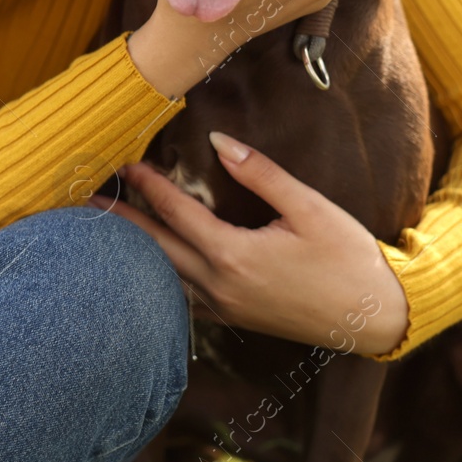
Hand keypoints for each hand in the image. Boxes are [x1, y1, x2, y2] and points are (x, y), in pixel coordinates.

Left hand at [89, 130, 408, 356]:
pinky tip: (146, 270)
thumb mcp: (311, 208)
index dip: (147, 186)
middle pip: (155, 249)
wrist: (378, 318)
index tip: (123, 163)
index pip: (177, 214)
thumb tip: (219, 142)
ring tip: (104, 233)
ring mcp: (225, 307)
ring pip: (165, 277)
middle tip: (83, 203)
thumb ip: (260, 173)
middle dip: (119, 224)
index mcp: (236, 256)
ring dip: (134, 253)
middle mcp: (221, 286)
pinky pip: (184, 298)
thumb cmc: (350, 260)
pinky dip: (160, 279)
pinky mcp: (234, 318)